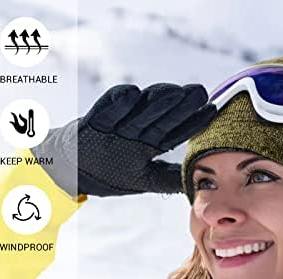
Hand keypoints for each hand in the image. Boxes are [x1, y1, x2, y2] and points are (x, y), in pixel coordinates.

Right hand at [31, 83, 216, 196]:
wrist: (70, 172)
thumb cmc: (111, 174)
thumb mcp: (145, 180)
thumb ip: (170, 179)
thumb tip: (201, 183)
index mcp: (149, 144)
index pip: (176, 132)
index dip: (194, 122)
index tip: (212, 111)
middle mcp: (135, 132)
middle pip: (161, 117)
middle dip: (181, 105)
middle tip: (200, 92)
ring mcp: (115, 127)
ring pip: (138, 111)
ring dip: (156, 101)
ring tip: (175, 91)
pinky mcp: (92, 123)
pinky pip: (105, 111)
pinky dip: (116, 102)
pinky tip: (132, 93)